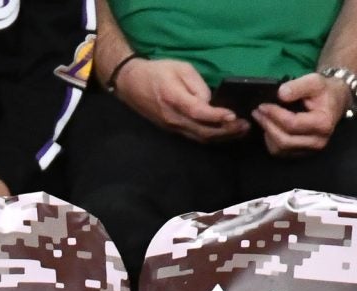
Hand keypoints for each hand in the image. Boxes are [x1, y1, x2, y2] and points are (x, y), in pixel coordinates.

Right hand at [114, 58, 248, 142]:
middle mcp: (173, 117)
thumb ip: (197, 84)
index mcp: (174, 98)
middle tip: (246, 125)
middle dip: (226, 130)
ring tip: (240, 131)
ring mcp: (172, 126)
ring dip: (222, 137)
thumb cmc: (157, 72)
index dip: (216, 115)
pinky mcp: (172, 129)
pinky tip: (225, 133)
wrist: (131, 84)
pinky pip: (194, 137)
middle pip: (202, 130)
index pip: (198, 111)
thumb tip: (210, 100)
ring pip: (199, 137)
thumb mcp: (181, 68)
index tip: (233, 115)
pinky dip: (212, 137)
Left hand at [255, 73, 345, 155]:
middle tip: (257, 112)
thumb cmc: (324, 91)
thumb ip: (298, 86)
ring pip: (280, 149)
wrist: (334, 101)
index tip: (262, 106)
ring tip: (260, 118)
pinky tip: (268, 127)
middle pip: (284, 139)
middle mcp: (318, 140)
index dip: (274, 115)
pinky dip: (270, 140)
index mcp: (323, 123)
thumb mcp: (315, 81)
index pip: (292, 124)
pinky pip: (280, 152)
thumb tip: (281, 94)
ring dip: (267, 133)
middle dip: (267, 125)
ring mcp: (310, 149)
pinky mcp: (302, 153)